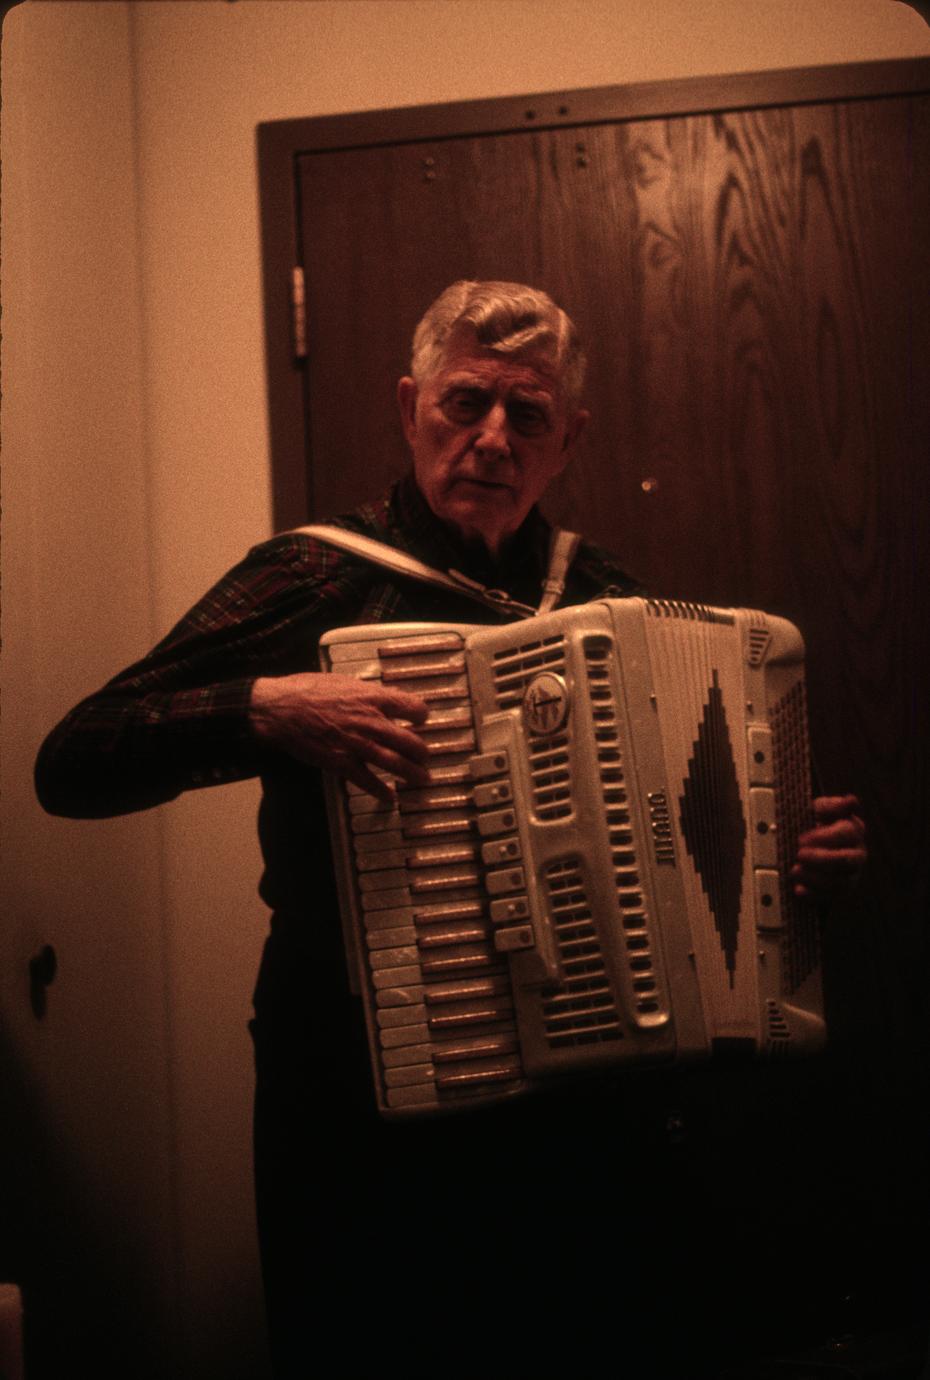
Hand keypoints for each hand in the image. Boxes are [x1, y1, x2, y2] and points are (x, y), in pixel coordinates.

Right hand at [249, 672, 430, 802]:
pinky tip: (389, 797)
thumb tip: (380, 698)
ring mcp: (358, 744)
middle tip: (425, 757)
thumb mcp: (343, 682)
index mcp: (373, 698)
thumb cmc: (307, 691)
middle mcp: (371, 722)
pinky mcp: (342, 763)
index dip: (422, 716)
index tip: (421, 721)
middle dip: (422, 752)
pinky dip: (381, 792)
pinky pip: (368, 781)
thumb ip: (366, 693)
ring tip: (421, 780)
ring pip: (396, 763)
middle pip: (410, 741)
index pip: (413, 707)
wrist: (281, 709)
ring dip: (412, 774)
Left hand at [790, 794, 866, 899]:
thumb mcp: (818, 809)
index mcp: (854, 830)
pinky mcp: (840, 892)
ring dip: (814, 878)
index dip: (824, 837)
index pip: (847, 834)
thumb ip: (831, 805)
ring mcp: (851, 875)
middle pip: (847, 861)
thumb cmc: (813, 824)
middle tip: (799, 854)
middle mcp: (857, 854)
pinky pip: (831, 899)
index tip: (802, 838)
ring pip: (840, 883)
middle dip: (821, 859)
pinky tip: (798, 889)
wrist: (806, 846)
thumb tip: (851, 801)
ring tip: (794, 871)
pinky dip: (813, 896)